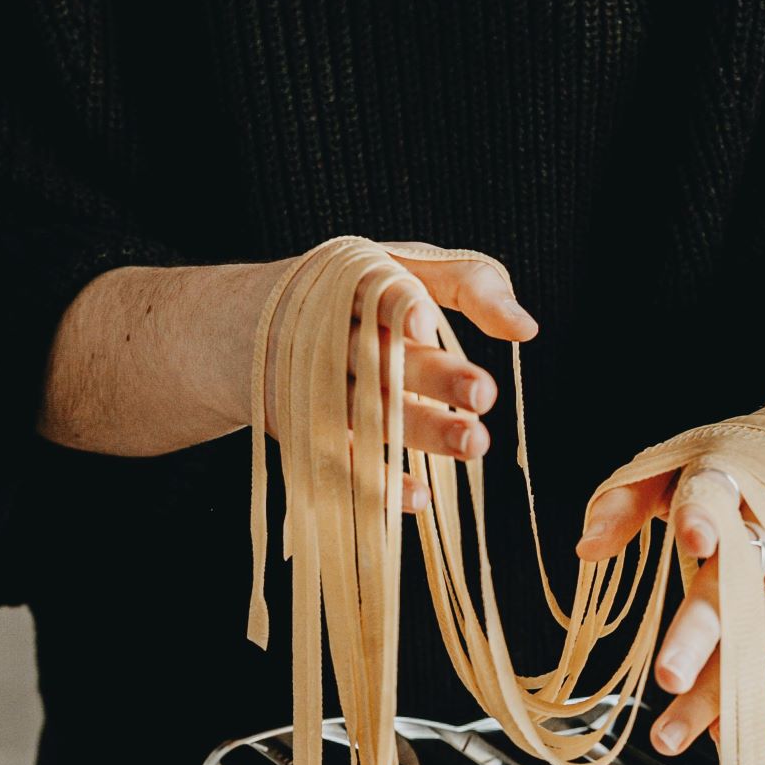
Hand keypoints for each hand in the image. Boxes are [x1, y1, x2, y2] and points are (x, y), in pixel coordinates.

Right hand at [262, 248, 537, 510]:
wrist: (238, 329)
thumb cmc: (350, 296)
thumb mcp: (400, 268)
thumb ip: (468, 283)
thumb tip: (526, 329)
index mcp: (354, 284)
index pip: (378, 291)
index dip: (399, 306)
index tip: (425, 323)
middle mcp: (329, 335)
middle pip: (383, 357)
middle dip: (434, 375)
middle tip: (483, 395)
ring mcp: (312, 387)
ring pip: (369, 412)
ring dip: (423, 429)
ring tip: (474, 443)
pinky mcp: (302, 433)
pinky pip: (340, 463)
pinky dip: (378, 482)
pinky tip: (420, 497)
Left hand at [574, 368, 764, 754]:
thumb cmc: (741, 465)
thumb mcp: (675, 464)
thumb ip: (626, 502)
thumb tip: (588, 548)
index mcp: (731, 484)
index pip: (718, 496)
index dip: (706, 517)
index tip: (690, 536)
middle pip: (740, 585)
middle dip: (704, 634)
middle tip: (668, 676)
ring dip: (725, 688)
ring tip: (674, 732)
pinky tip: (725, 729)